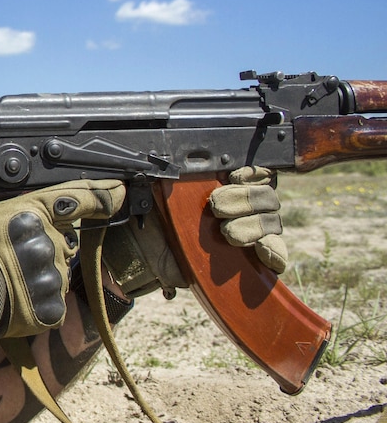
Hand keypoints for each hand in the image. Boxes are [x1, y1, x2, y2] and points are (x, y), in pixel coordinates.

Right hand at [0, 180, 124, 366]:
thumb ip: (7, 204)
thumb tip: (1, 195)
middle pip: (65, 241)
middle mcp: (48, 241)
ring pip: (59, 273)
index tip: (122, 191)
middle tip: (14, 258)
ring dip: (41, 276)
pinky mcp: (51, 308)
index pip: (80, 198)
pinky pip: (53, 303)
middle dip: (48, 248)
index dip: (106, 195)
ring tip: (8, 281)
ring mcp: (52, 275)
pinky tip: (14, 300)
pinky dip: (38, 303)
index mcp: (31, 211)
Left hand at [103, 167, 287, 297]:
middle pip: (267, 195)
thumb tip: (153, 161)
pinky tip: (261, 250)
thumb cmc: (153, 215)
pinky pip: (277, 253)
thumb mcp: (157, 188)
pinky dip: (274, 250)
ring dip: (251, 224)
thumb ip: (163, 171)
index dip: (253, 172)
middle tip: (215, 206)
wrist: (145, 253)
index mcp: (226, 184)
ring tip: (225, 232)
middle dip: (245, 198)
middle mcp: (243, 206)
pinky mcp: (249, 260)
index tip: (232, 175)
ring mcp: (249, 233)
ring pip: (272, 221)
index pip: (260, 171)